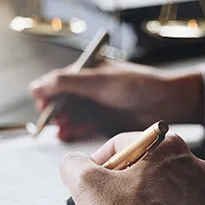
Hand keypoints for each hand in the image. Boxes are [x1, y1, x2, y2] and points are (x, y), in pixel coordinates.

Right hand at [31, 60, 204, 140]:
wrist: (168, 102)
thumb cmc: (138, 85)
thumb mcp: (99, 82)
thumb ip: (67, 83)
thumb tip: (36, 86)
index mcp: (89, 70)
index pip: (59, 81)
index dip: (48, 93)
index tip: (41, 106)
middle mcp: (92, 87)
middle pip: (64, 101)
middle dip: (56, 112)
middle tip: (53, 122)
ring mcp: (99, 105)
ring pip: (74, 115)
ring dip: (66, 123)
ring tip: (62, 132)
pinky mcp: (107, 121)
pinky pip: (86, 126)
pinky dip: (77, 130)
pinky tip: (70, 135)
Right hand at [59, 132, 204, 204]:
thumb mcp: (87, 187)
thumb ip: (74, 165)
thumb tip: (73, 164)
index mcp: (168, 145)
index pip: (122, 143)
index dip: (97, 163)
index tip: (88, 183)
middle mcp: (192, 165)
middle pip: (143, 166)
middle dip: (119, 183)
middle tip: (104, 204)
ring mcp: (202, 193)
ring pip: (159, 189)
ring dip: (138, 202)